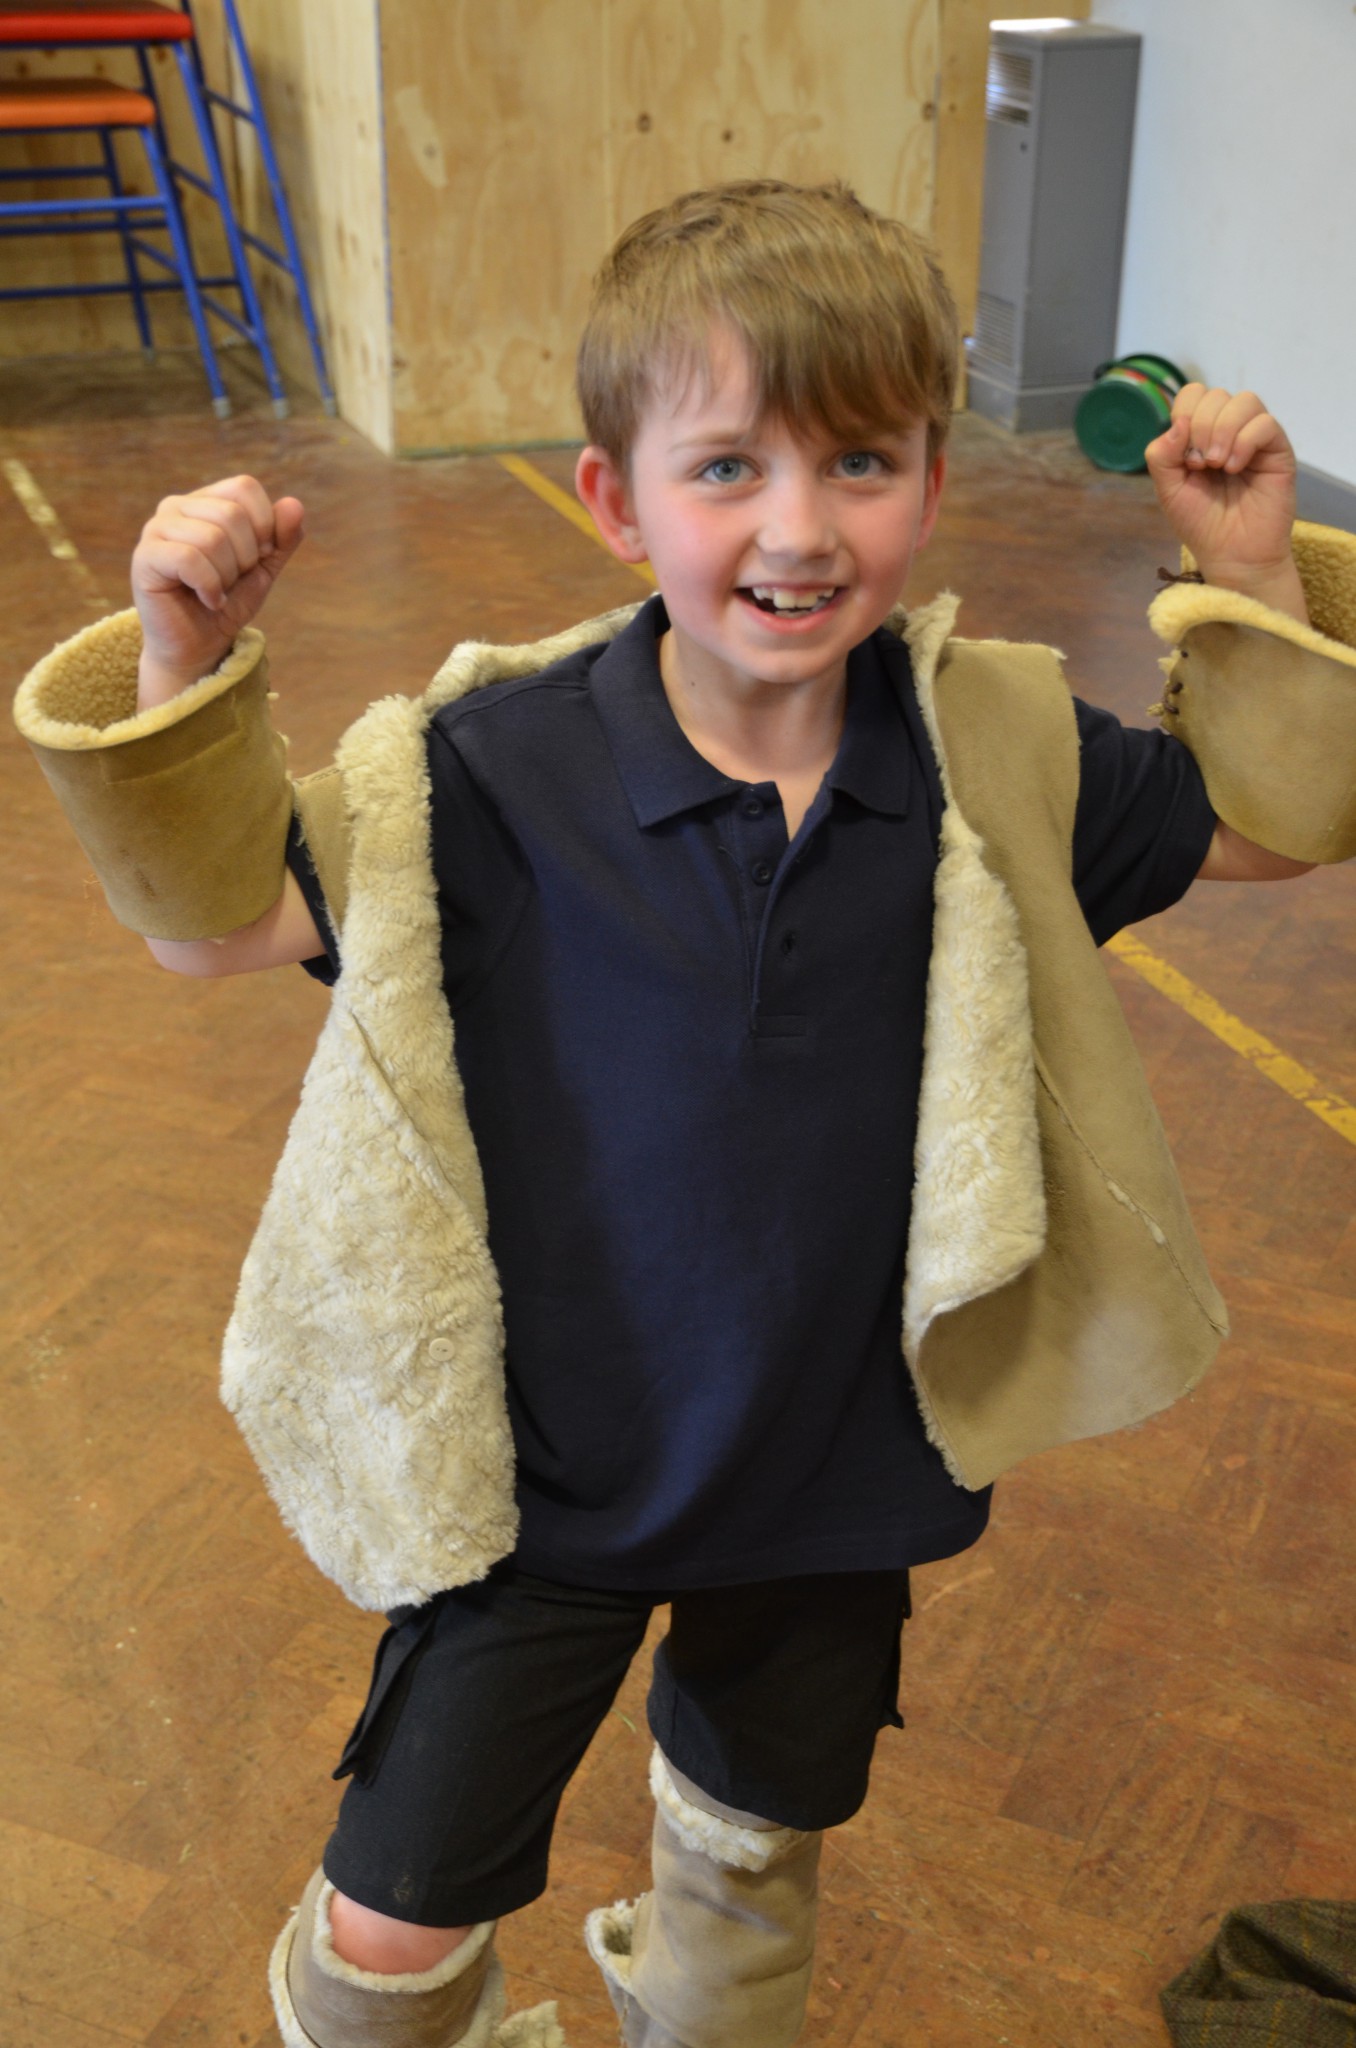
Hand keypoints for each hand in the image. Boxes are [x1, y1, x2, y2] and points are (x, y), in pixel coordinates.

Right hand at [132, 475, 304, 704]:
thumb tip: (295, 504)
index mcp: (205, 500)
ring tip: (216, 592)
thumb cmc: (229, 602)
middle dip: (245, 558)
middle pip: (232, 514)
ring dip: (226, 576)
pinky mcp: (145, 557)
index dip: (264, 526)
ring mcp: (156, 529)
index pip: (244, 487)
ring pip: (212, 538)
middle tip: (232, 580)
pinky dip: (209, 587)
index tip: (257, 557)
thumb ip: (283, 537)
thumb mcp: (264, 568)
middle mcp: (176, 506)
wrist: (200, 645)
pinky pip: (189, 560)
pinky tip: (208, 600)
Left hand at [1145, 387, 1304, 618]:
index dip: (1184, 414)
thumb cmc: (1201, 523)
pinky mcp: (1277, 450)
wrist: (1232, 555)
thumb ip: (1161, 455)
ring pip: (1244, 401)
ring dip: (1223, 431)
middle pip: (1216, 395)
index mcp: (1200, 434)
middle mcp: (1228, 430)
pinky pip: (1265, 424)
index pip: (1193, 394)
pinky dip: (1245, 442)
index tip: (1184, 455)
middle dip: (1201, 427)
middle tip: (1201, 465)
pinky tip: (1235, 468)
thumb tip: (1178, 423)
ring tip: (1218, 466)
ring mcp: (1254, 438)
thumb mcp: (1168, 490)